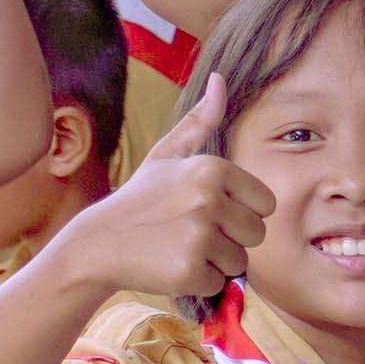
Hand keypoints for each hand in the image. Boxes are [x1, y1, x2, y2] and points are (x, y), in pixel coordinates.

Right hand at [49, 75, 274, 297]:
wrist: (98, 242)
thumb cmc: (140, 198)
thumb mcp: (167, 154)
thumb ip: (200, 121)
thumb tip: (220, 79)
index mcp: (212, 168)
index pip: (266, 203)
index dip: (241, 212)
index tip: (208, 211)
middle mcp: (209, 199)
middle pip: (256, 234)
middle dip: (230, 239)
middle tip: (192, 232)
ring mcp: (200, 236)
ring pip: (239, 262)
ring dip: (214, 262)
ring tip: (179, 247)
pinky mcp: (190, 270)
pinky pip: (217, 283)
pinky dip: (197, 281)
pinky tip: (170, 266)